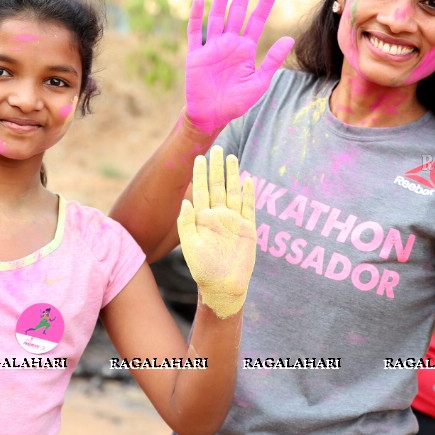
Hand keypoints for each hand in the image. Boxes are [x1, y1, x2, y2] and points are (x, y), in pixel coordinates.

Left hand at [177, 146, 256, 317]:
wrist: (223, 286)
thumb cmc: (203, 270)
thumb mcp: (190, 247)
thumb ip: (186, 225)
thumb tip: (185, 202)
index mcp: (202, 218)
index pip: (200, 190)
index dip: (199, 174)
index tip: (198, 156)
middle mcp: (218, 216)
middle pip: (217, 186)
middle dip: (216, 167)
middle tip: (216, 147)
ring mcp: (233, 221)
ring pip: (233, 192)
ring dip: (232, 175)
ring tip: (231, 157)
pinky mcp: (247, 228)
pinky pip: (248, 207)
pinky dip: (249, 194)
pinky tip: (248, 180)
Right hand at [184, 0, 293, 134]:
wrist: (212, 116)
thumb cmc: (237, 102)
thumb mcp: (259, 82)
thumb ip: (272, 60)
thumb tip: (290, 39)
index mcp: (246, 49)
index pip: (257, 20)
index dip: (265, 2)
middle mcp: (229, 43)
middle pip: (237, 11)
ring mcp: (212, 47)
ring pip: (217, 16)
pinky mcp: (196, 54)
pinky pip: (195, 32)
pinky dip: (196, 16)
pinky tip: (199, 0)